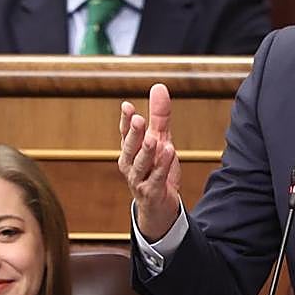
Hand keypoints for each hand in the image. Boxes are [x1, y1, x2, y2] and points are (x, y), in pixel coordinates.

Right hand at [119, 83, 181, 239]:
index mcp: (130, 150)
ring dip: (147, 152)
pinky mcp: (150, 192)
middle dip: (134, 134)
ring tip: (154, 139)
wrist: (159, 207)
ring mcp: (138, 180)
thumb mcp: (161, 140)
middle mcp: (130, 165)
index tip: (128, 106)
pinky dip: (162, 167)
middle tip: (139, 120)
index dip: (126, 121)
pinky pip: (156, 179)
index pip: (125, 133)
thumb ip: (159, 116)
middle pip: (130, 147)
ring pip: (141, 164)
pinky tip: (169, 153)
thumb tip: (158, 87)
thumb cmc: (157, 170)